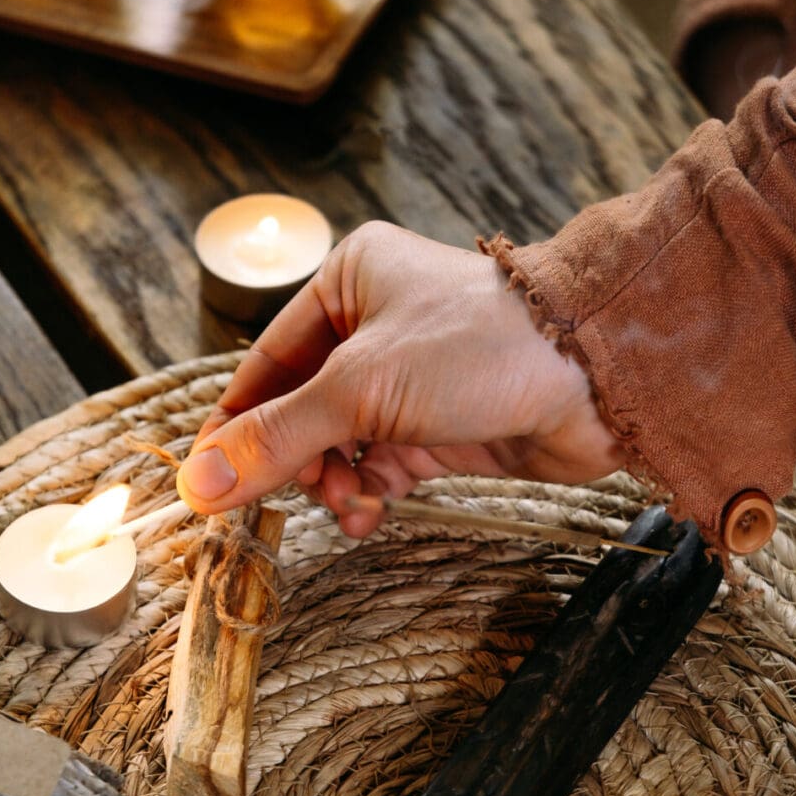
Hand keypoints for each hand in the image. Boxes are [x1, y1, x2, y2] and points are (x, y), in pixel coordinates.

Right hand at [177, 222, 623, 536]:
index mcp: (347, 283)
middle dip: (296, 461)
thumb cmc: (479, 347)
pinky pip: (379, 467)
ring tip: (349, 505)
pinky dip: (368, 493)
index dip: (235, 427)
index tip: (206, 485)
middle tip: (296, 498)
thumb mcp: (360, 388)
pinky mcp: (440, 425)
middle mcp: (374, 324)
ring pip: (338, 445)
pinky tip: (369, 512)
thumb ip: (277, 438)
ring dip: (333, 483)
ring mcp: (409, 379)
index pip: (266, 365)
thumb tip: (199, 485)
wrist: (596, 378)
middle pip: (299, 410)